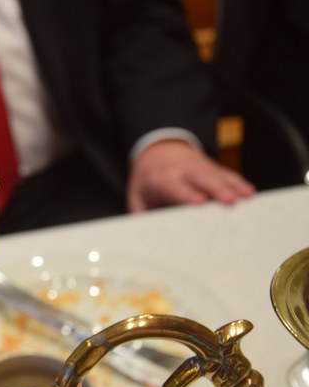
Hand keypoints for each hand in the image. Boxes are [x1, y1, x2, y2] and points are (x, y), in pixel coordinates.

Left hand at [127, 139, 254, 211]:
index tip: (199, 202)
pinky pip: (226, 175)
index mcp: (162, 179)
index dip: (187, 194)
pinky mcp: (212, 168)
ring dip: (232, 186)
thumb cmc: (148, 181)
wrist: (158, 152)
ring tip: (247, 197)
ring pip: (217, 176)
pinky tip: (249, 193)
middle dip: (217, 189)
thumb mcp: (137, 195)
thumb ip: (142, 214)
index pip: (176, 187)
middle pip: (202, 179)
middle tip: (231, 201)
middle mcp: (183, 171)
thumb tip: (145, 235)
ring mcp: (200, 168)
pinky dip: (238, 183)